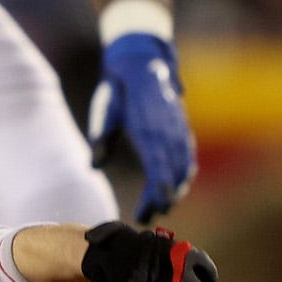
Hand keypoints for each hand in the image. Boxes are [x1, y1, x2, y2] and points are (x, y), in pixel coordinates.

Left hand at [87, 32, 195, 219]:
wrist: (142, 64)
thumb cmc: (119, 91)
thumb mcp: (106, 111)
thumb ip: (101, 137)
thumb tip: (94, 165)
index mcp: (149, 131)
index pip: (159, 169)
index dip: (159, 191)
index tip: (155, 209)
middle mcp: (168, 133)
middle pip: (173, 174)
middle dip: (164, 199)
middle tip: (147, 217)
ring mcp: (179, 131)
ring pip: (183, 168)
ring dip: (174, 190)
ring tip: (158, 208)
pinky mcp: (182, 129)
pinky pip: (187, 157)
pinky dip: (182, 175)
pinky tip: (173, 187)